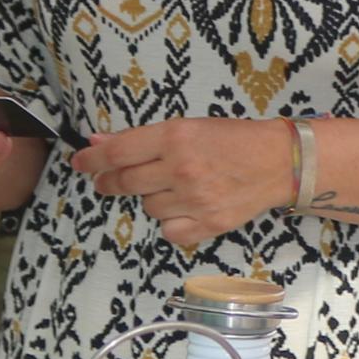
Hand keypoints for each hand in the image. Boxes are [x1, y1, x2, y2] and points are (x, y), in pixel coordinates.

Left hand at [74, 117, 295, 250]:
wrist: (279, 162)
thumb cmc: (233, 139)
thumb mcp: (188, 127)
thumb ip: (142, 139)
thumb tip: (99, 142)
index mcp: (175, 137)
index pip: (118, 152)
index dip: (92, 160)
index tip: (80, 163)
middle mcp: (181, 168)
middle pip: (126, 182)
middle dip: (110, 182)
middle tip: (108, 181)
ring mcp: (194, 199)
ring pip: (148, 207)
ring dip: (151, 198)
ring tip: (170, 187)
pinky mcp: (208, 224)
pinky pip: (169, 231)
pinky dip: (170, 222)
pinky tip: (183, 208)